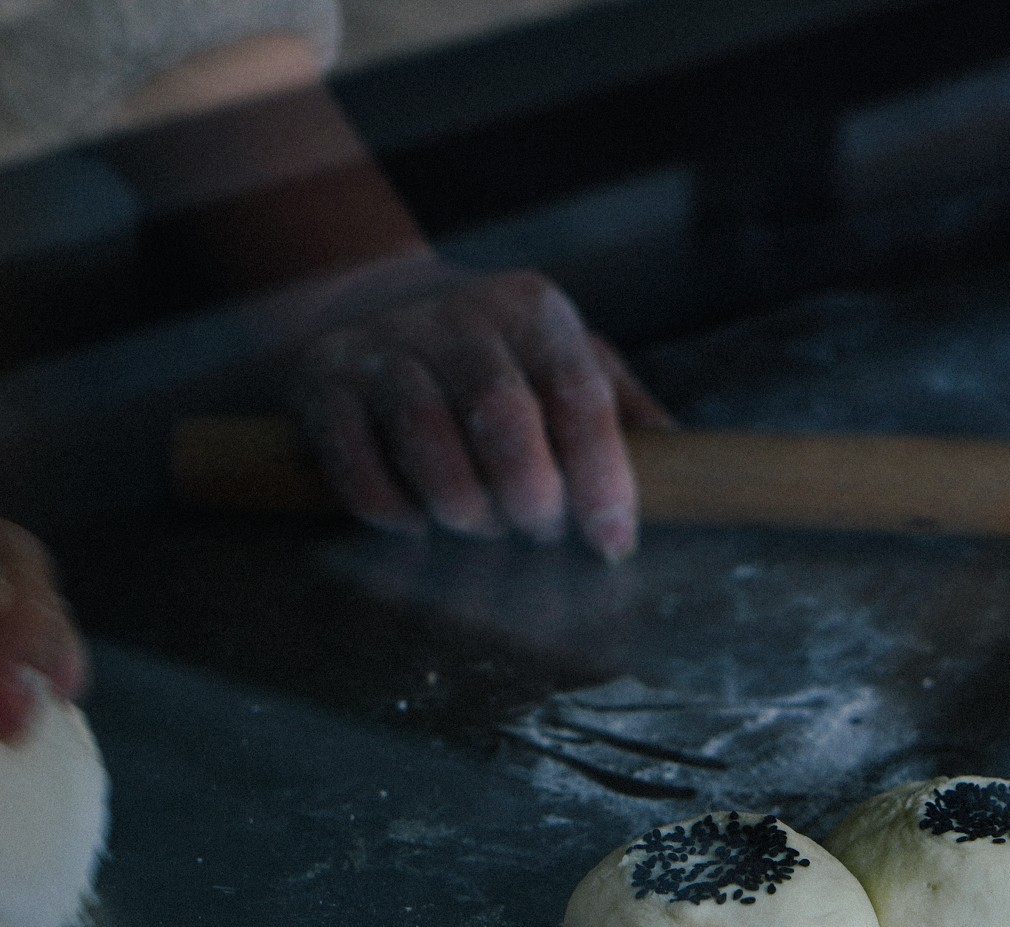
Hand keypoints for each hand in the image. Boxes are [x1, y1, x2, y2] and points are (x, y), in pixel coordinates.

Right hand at [286, 264, 671, 558]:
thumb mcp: (568, 358)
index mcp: (535, 314)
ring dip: (461, 506)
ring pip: (426, 436)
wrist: (365, 302)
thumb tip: (686, 466)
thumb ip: (623, 408)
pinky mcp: (323, 383)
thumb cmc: (495, 355)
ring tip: (477, 524)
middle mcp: (460, 318)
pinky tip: (416, 521)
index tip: (612, 542)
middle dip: (529, 496)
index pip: (580, 395)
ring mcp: (386, 346)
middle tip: (535, 530)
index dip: (602, 478)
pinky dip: (390, 509)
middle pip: (503, 417)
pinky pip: (356, 462)